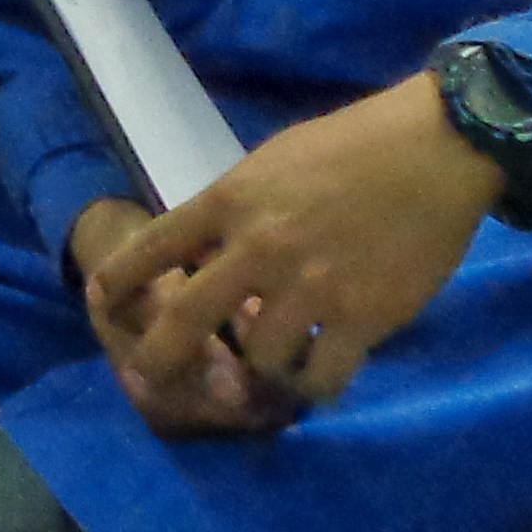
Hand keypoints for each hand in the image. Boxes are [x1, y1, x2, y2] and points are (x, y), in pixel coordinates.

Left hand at [88, 75, 503, 419]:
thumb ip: (235, 209)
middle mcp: (260, 246)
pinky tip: (322, 372)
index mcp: (232, 200)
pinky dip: (315, 385)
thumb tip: (203, 249)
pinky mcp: (363, 316)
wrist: (434, 149)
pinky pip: (320, 377)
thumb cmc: (353, 146)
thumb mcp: (273, 163)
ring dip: (264, 366)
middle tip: (152, 380)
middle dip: (158, 359)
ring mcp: (310, 285)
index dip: (118, 280)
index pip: (153, 243)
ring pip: (258, 358)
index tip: (97, 302)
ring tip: (280, 361)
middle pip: (184, 319)